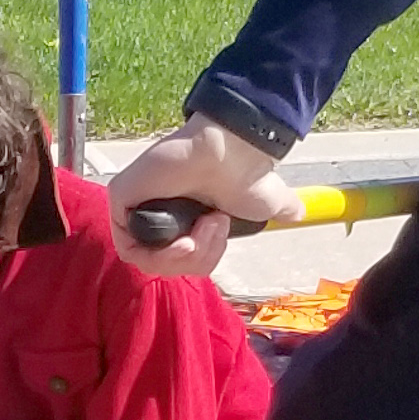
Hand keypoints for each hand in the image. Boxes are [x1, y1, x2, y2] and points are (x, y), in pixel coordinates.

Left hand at [107, 117, 303, 278]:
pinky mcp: (120, 199)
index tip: (222, 240)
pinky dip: (160, 252)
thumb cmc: (246, 175)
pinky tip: (183, 237)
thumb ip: (281, 210)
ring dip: (187, 253)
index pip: (181, 263)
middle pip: (166, 266)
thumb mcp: (268, 203)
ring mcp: (136, 208)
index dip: (204, 261)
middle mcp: (157, 215)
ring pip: (151, 261)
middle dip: (199, 257)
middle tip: (216, 226)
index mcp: (182, 220)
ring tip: (206, 223)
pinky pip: (130, 248)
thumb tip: (298, 212)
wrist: (230, 153)